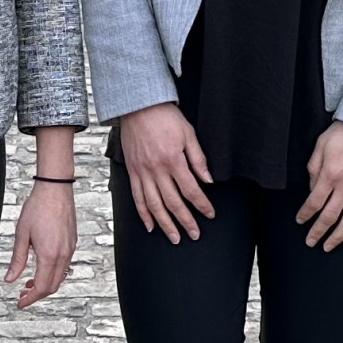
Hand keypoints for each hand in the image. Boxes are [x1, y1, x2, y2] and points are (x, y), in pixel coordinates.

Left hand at [6, 177, 78, 306]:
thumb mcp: (21, 235)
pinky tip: (41, 267)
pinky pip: (64, 266)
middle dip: (37, 294)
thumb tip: (10, 279)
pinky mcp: (72, 243)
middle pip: (53, 286)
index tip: (20, 302)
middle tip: (22, 294)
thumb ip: (17, 260)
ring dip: (45, 283)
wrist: (55, 189)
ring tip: (29, 282)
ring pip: (60, 277)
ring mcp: (70, 249)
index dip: (30, 298)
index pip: (42, 287)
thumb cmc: (38, 207)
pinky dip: (53, 273)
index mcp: (49, 255)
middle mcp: (63, 255)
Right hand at [116, 103, 214, 242]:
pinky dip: (143, 214)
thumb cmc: (164, 117)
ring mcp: (142, 172)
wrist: (138, 106)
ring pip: (154, 205)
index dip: (202, 205)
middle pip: (173, 202)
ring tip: (174, 237)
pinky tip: (150, 225)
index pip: (191, 190)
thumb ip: (198, 158)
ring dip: (165, 224)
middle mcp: (156, 170)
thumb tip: (207, 180)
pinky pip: (137, 198)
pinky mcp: (132, 172)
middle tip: (194, 234)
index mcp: (173, 160)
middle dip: (185, 221)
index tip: (210, 214)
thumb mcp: (188, 133)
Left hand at [296, 122, 342, 250]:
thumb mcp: (321, 145)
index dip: (304, 215)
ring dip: (337, 238)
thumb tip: (312, 188)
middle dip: (317, 232)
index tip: (300, 221)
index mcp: (330, 175)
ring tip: (328, 246)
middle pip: (329, 217)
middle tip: (310, 242)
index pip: (313, 203)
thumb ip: (314, 168)